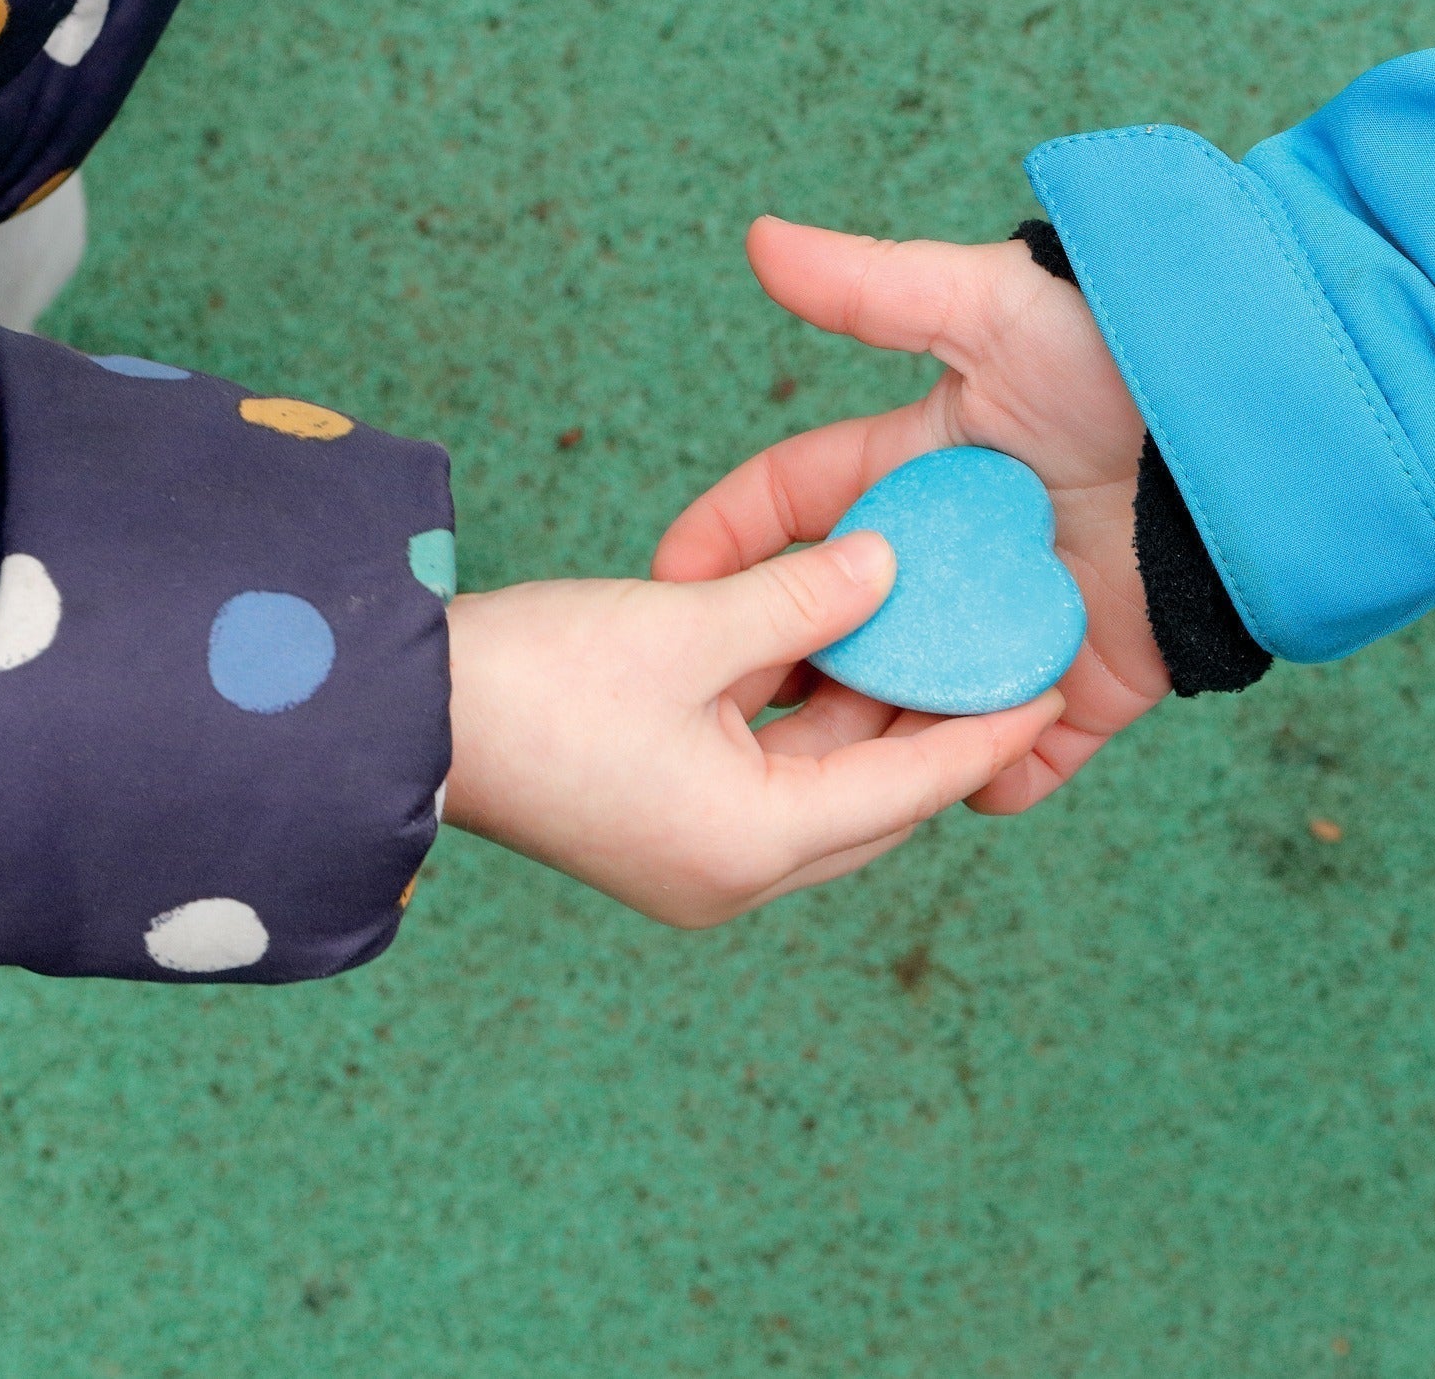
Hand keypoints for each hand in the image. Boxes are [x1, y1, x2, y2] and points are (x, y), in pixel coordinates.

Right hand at [442, 531, 1063, 927]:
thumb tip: (892, 561)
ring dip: (866, 716)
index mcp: (750, 844)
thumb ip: (803, 592)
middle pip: (875, 800)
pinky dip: (807, 721)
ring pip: (824, 788)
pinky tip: (834, 649)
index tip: (1051, 683)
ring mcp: (695, 860)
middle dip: (933, 725)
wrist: (384, 719)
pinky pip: (771, 781)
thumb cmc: (527, 676)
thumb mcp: (684, 621)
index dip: (983, 728)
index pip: (908, 787)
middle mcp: (733, 872)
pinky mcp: (663, 833)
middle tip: (1000, 653)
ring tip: (928, 636)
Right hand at [653, 217, 1166, 814]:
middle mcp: (955, 557)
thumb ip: (874, 287)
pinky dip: (992, 779)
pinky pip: (1023, 756)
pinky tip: (965, 786)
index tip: (667, 578)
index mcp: (917, 468)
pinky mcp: (1085, 685)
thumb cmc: (1125, 349)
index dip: (727, 536)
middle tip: (731, 695)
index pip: (796, 505)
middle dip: (787, 660)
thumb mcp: (989, 308)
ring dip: (872, 734)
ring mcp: (1013, 626)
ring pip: (913, 702)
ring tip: (823, 766)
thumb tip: (760, 237)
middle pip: (843, 624)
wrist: (1253, 424)